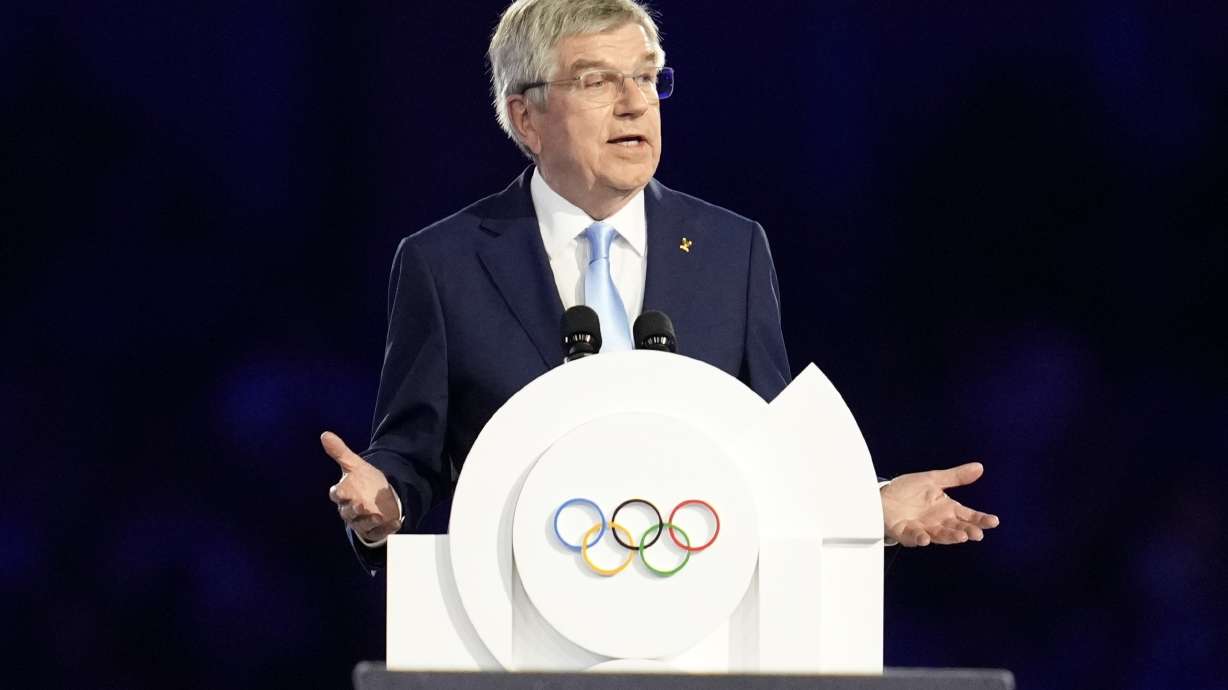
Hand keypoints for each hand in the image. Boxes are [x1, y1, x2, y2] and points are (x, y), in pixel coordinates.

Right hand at [322, 431, 401, 542]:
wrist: (377, 496)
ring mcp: (362, 521)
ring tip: (380, 515)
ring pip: (362, 525)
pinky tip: (397, 522)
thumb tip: (325, 434)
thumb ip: (339, 452)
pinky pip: (379, 533)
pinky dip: (387, 529)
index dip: (339, 494)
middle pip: (348, 512)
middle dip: (355, 510)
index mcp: (343, 494)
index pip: (337, 495)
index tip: (343, 491)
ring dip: (370, 521)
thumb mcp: (353, 464)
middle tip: (362, 505)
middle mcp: (350, 510)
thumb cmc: (362, 481)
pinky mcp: (375, 530)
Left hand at [881, 462, 999, 546]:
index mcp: (947, 509)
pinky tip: (925, 538)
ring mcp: (923, 528)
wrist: (883, 494)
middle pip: (956, 528)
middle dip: (967, 531)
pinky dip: (920, 538)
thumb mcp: (933, 479)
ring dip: (949, 537)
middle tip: (977, 534)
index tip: (993, 521)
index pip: (968, 516)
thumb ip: (956, 477)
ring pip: (939, 535)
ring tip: (961, 537)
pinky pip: (914, 537)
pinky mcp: (906, 533)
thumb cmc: (909, 490)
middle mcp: (938, 522)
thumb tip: (979, 467)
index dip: (981, 519)